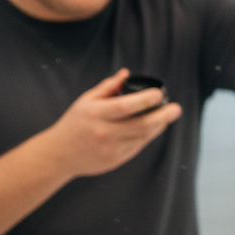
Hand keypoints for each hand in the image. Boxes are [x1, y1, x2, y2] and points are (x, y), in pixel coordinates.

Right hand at [45, 69, 182, 178]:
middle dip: (163, 116)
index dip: (146, 99)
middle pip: (141, 125)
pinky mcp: (115, 160)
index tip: (159, 93)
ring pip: (143, 137)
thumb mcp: (86, 100)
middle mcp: (104, 132)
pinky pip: (138, 147)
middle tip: (176, 108)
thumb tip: (127, 73)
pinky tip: (153, 128)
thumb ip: (108, 87)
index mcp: (96, 114)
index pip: (126, 106)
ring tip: (167, 116)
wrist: (58, 154)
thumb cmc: (74, 123)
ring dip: (159, 126)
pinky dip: (148, 136)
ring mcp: (110, 149)